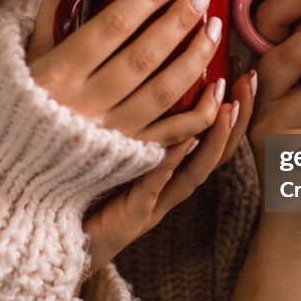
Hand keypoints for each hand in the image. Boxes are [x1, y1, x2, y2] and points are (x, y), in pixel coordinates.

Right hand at [28, 0, 224, 146]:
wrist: (21, 155)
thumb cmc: (30, 83)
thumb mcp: (35, 36)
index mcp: (56, 72)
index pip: (112, 26)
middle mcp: (82, 105)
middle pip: (143, 57)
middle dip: (180, 21)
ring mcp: (107, 134)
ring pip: (163, 94)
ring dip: (196, 58)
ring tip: (215, 28)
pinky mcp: (126, 157)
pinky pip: (171, 135)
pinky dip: (200, 112)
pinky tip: (218, 84)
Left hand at [83, 71, 254, 274]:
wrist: (52, 242)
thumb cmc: (74, 188)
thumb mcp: (105, 143)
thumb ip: (122, 110)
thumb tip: (117, 58)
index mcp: (167, 169)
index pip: (209, 133)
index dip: (228, 102)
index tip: (239, 67)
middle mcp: (168, 187)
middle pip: (216, 151)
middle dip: (237, 116)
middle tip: (249, 80)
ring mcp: (154, 203)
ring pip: (196, 171)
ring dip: (215, 138)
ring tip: (229, 106)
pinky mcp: (132, 216)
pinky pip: (156, 186)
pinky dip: (171, 164)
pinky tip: (183, 140)